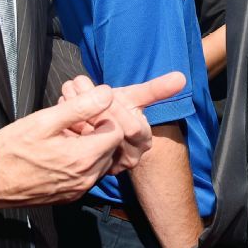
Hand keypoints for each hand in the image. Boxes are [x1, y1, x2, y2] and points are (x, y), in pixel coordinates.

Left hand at [59, 72, 186, 172]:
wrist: (100, 129)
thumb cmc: (120, 110)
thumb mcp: (135, 97)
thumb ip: (157, 89)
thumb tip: (181, 77)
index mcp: (143, 141)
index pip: (133, 127)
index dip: (117, 108)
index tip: (105, 91)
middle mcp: (129, 157)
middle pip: (110, 131)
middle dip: (94, 107)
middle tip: (78, 86)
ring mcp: (109, 165)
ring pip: (89, 139)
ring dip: (76, 114)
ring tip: (70, 96)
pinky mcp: (89, 170)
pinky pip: (75, 148)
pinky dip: (68, 129)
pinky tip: (66, 117)